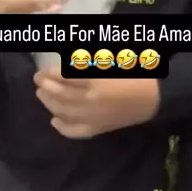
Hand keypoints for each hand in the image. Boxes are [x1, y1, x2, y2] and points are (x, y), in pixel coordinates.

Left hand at [34, 69, 159, 137]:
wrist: (155, 96)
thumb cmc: (134, 71)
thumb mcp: (110, 59)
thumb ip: (87, 62)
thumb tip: (66, 63)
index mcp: (96, 81)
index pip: (64, 78)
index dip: (50, 75)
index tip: (41, 71)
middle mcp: (91, 101)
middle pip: (61, 96)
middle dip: (46, 88)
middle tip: (37, 80)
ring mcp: (94, 118)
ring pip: (64, 112)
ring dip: (49, 104)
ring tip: (41, 95)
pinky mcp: (99, 129)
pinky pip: (76, 131)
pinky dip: (63, 127)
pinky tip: (54, 120)